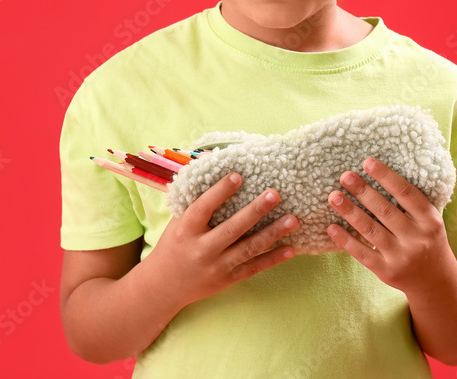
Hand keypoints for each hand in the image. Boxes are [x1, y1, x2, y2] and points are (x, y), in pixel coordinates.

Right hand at [147, 172, 297, 309]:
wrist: (163, 287)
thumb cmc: (172, 246)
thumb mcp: (177, 222)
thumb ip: (195, 202)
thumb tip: (212, 169)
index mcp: (186, 230)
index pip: (204, 208)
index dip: (220, 191)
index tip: (238, 176)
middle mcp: (201, 249)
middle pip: (233, 228)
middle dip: (256, 210)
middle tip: (275, 194)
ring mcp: (216, 266)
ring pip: (248, 248)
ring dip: (273, 233)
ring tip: (293, 220)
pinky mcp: (227, 280)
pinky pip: (254, 268)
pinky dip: (273, 259)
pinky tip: (291, 249)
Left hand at [326, 157, 456, 297]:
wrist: (435, 281)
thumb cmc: (426, 240)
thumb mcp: (428, 220)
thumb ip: (409, 203)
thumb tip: (375, 175)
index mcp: (429, 220)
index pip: (406, 193)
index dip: (386, 176)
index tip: (367, 162)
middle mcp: (417, 238)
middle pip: (385, 210)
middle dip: (363, 191)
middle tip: (345, 176)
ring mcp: (401, 256)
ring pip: (371, 230)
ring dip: (350, 211)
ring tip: (333, 196)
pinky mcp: (387, 271)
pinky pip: (363, 253)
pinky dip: (346, 240)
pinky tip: (331, 227)